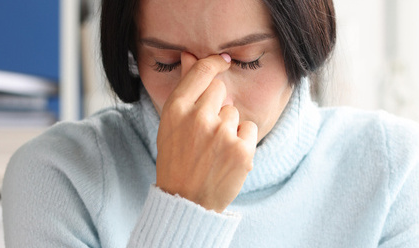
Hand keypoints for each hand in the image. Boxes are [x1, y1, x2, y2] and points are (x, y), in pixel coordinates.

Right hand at [155, 52, 257, 212]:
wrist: (186, 201)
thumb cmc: (176, 160)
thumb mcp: (170, 124)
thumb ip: (184, 88)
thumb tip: (190, 54)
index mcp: (176, 110)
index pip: (202, 72)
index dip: (215, 63)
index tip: (223, 62)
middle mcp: (198, 118)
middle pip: (221, 90)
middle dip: (217, 105)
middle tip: (206, 130)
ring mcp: (221, 134)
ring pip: (234, 112)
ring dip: (229, 126)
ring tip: (214, 149)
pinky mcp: (241, 150)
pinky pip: (248, 128)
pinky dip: (242, 141)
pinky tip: (227, 156)